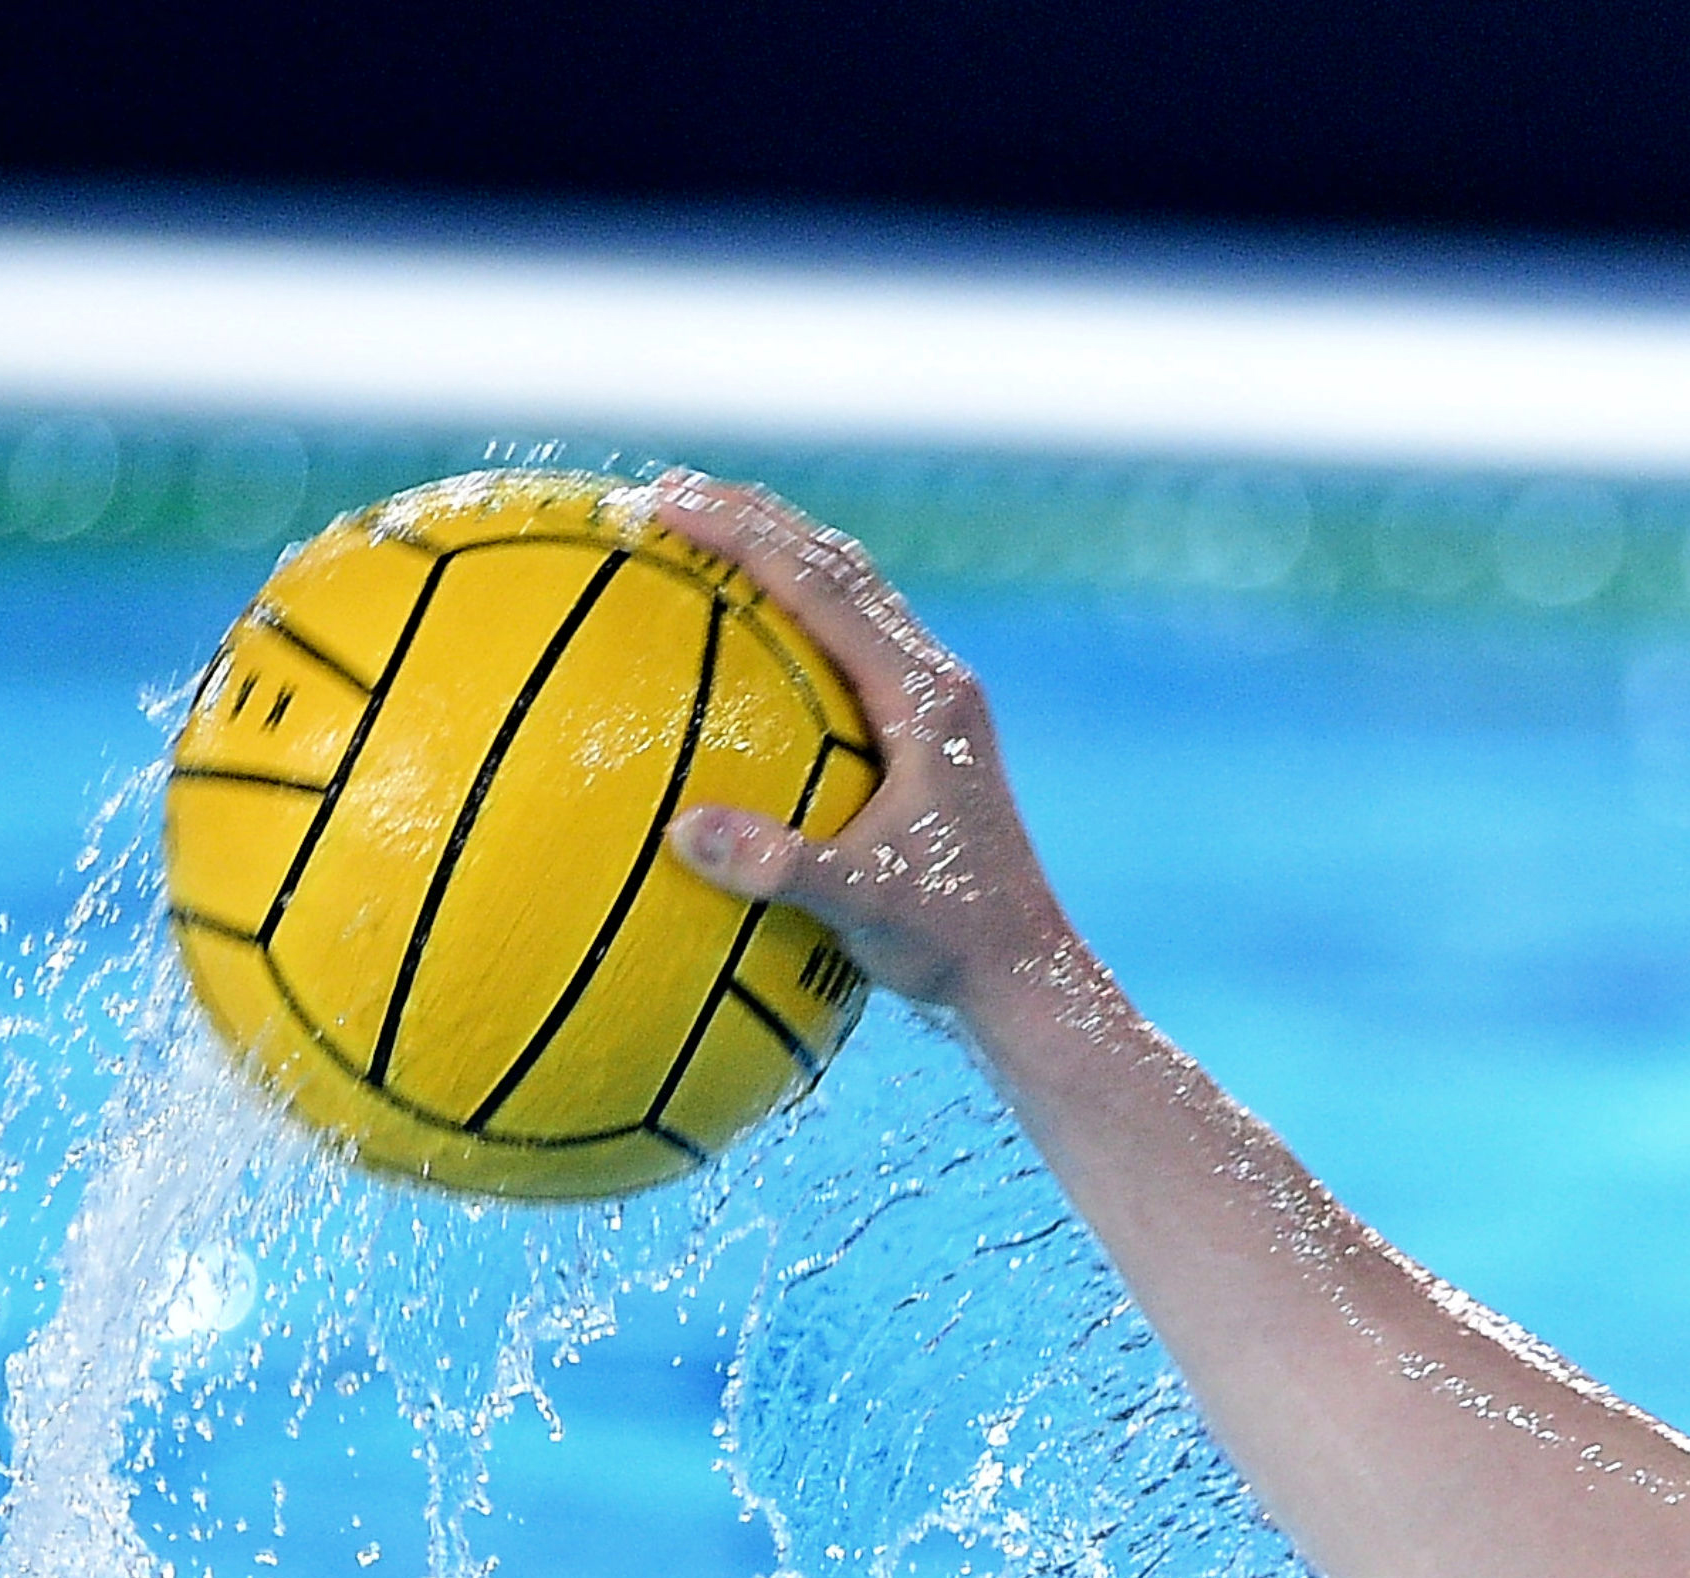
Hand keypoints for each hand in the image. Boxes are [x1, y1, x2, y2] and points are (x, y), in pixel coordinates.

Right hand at [641, 473, 1096, 1022]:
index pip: (821, 587)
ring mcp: (933, 707)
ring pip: (850, 597)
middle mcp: (935, 685)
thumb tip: (686, 832)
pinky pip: (847, 648)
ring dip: (778, 554)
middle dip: (753, 519)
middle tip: (666, 489)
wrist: (1024, 977)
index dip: (741, 535)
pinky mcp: (924, 738)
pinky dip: (792, 617)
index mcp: (925, 700)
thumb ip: (783, 869)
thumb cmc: (953, 945)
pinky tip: (738, 641)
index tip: (664, 499)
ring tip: (700, 532)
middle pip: (837, 565)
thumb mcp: (866, 908)